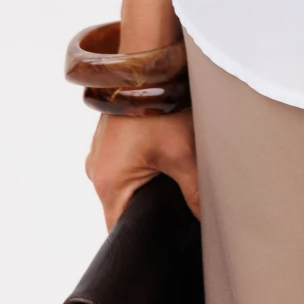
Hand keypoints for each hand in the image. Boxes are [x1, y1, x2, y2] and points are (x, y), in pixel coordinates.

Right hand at [85, 108, 200, 230]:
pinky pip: (123, 164)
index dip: (141, 237)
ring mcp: (101, 153)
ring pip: (124, 184)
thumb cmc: (158, 107)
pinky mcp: (109, 139)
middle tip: (174, 209)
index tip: (161, 239)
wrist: (145, 64)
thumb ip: (195, 193)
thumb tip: (206, 220)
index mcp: (107, 183)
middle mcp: (96, 170)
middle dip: (147, 210)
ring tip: (170, 180)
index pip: (119, 231)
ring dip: (145, 185)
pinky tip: (162, 157)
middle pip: (122, 208)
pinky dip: (140, 166)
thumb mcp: (183, 154)